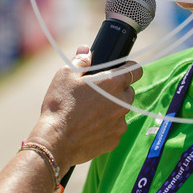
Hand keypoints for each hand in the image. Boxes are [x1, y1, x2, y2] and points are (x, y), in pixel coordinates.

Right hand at [26, 45, 140, 170]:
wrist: (55, 142)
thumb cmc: (61, 106)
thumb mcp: (66, 75)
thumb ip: (81, 60)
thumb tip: (86, 50)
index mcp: (113, 83)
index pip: (136, 70)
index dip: (129, 68)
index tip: (121, 70)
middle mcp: (122, 102)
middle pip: (128, 91)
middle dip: (117, 90)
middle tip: (97, 93)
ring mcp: (120, 122)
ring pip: (121, 111)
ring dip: (111, 109)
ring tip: (89, 113)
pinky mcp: (116, 139)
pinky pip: (115, 128)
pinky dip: (106, 126)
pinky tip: (89, 127)